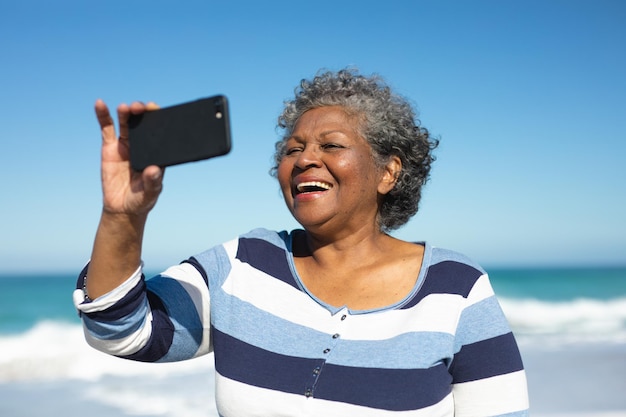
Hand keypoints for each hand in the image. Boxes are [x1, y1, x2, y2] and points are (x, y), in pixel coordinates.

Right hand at [95, 100, 163, 215]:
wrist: (123, 207)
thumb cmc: (142, 199)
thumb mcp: (150, 193)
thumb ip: (153, 182)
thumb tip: (154, 170)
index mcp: (157, 152)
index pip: (160, 131)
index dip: (159, 118)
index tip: (157, 110)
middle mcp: (143, 145)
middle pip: (143, 123)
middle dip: (142, 113)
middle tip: (140, 108)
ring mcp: (126, 144)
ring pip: (127, 123)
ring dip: (126, 112)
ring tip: (125, 107)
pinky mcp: (110, 147)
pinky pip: (107, 128)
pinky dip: (103, 115)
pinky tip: (100, 104)